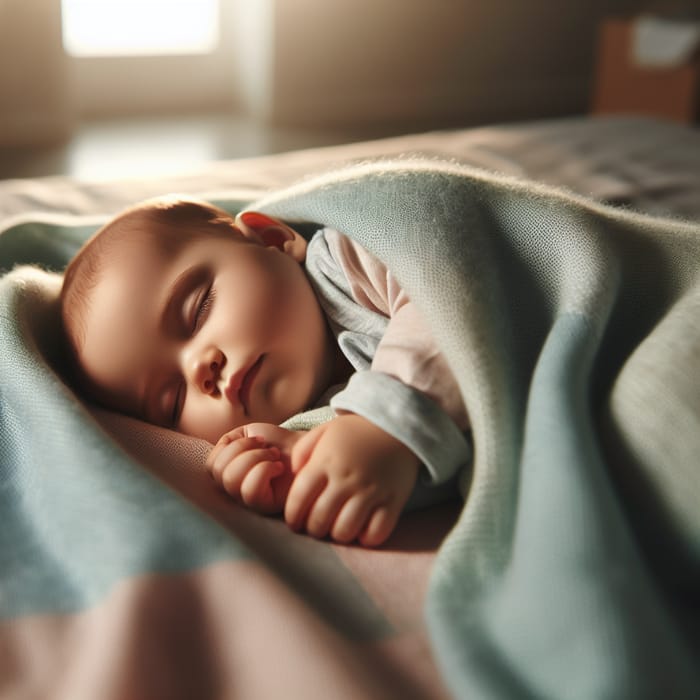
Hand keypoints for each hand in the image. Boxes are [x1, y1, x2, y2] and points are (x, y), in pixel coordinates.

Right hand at [206, 423, 302, 513]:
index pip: (211, 464)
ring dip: (256, 457)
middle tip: (266, 447)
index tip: (256, 440)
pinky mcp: (263, 507)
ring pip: (232, 479)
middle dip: (245, 449)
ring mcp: (246, 500)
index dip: (232, 446)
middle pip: (220, 472)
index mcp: (226, 472)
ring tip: (273, 456)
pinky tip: (279, 468)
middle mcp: (232, 490)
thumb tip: (219, 452)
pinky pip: (250, 490)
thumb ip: (226, 442)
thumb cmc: (276, 443)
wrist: (305, 447)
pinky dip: (265, 469)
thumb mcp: (246, 433)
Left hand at [285, 414, 418, 546]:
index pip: (298, 499)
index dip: (292, 517)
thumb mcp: (324, 431)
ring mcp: (370, 491)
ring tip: (339, 528)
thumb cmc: (357, 430)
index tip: (295, 521)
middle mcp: (346, 479)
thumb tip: (293, 474)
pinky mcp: (393, 501)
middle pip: (319, 520)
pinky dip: (366, 538)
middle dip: (313, 529)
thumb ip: (302, 450)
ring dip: (337, 535)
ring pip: (344, 531)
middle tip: (317, 526)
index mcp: (325, 462)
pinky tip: (363, 529)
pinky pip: (376, 533)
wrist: (399, 424)